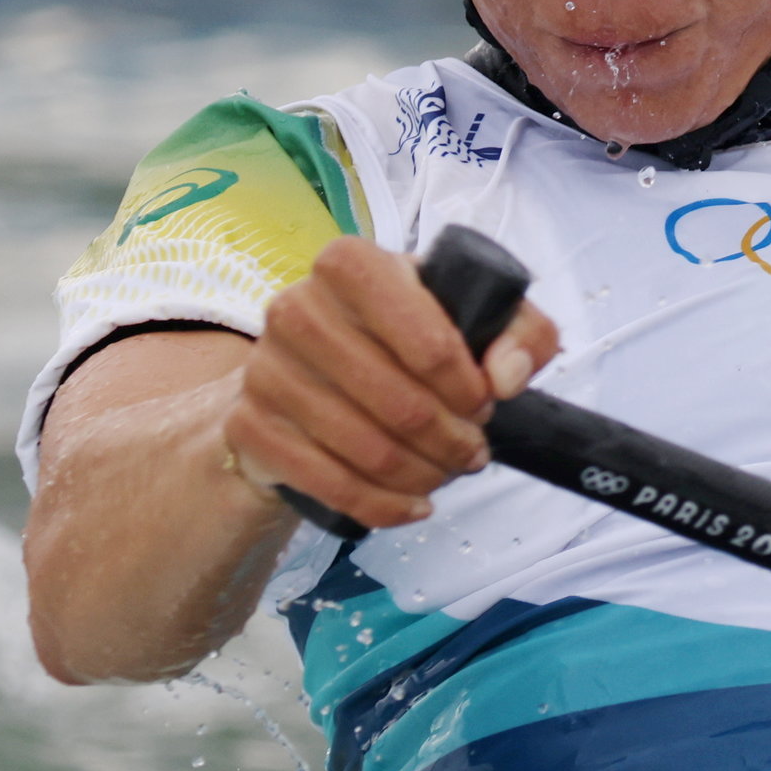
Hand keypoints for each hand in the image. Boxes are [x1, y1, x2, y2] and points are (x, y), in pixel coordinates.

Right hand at [224, 235, 561, 531]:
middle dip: (454, 442)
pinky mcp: (249, 425)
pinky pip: (331, 485)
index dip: (470, 389)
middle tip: (472, 450)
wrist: (306, 368)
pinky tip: (413, 504)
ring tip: (446, 471)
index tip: (484, 404)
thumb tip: (508, 378)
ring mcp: (265, 369)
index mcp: (351, 264)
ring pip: (371, 452)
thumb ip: (520, 332)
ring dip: (425, 476)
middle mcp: (297, 307)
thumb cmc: (400, 334)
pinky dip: (384, 506)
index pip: (430, 344)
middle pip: (403, 407)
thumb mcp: (472, 316)